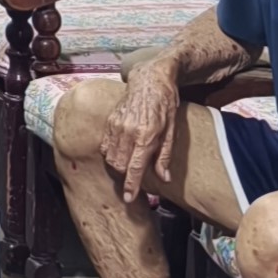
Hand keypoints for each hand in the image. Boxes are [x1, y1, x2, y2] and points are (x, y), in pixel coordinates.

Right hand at [100, 59, 183, 204]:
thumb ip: (164, 156)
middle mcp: (128, 131)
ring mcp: (116, 126)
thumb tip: (164, 178)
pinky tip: (120, 153)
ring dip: (117, 166)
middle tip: (133, 178)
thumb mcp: (172, 130)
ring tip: (127, 166)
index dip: (131, 185)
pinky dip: (110, 154)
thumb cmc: (165, 104)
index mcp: (146, 135)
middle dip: (124, 176)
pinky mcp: (109, 121)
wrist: (150, 79)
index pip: (134, 167)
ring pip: (110, 157)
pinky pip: (105, 146)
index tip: (128, 198)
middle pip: (119, 165)